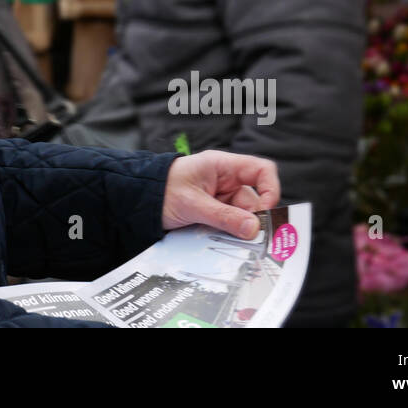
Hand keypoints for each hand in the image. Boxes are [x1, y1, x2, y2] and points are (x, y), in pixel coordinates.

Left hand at [161, 150, 279, 239]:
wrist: (137, 200)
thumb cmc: (161, 190)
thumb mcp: (192, 203)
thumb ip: (223, 216)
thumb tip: (254, 228)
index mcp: (222, 166)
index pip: (260, 170)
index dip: (270, 189)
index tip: (265, 212)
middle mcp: (225, 180)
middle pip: (253, 200)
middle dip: (251, 219)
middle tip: (246, 239)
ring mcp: (221, 197)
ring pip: (243, 216)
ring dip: (238, 230)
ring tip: (224, 239)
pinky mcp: (215, 213)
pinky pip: (231, 224)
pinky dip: (229, 234)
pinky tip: (220, 241)